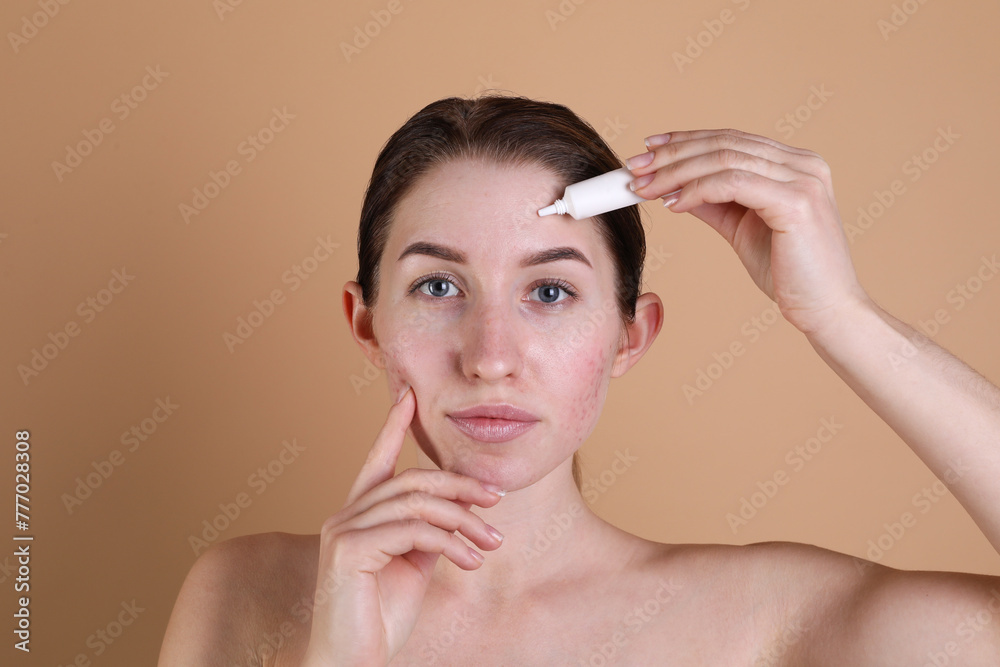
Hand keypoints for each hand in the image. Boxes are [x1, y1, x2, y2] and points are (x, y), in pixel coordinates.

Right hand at [301, 387, 504, 665]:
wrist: (353, 662)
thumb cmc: (381, 618)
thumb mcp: (414, 566)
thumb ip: (427, 533)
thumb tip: (459, 510)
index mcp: (359, 515)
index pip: (377, 460)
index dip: (392, 427)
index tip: (410, 396)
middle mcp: (345, 515)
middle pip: (412, 480)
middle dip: (460, 486)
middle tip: (498, 499)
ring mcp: (343, 530)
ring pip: (416, 503)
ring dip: (463, 520)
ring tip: (492, 543)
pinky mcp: (347, 550)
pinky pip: (410, 530)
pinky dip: (448, 541)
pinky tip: (470, 561)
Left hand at [626, 129, 872, 335]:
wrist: (826, 310)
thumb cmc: (790, 273)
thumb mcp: (742, 228)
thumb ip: (715, 203)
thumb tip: (676, 187)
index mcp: (795, 165)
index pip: (732, 139)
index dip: (686, 141)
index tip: (649, 150)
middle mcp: (803, 164)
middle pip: (725, 143)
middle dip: (672, 155)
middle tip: (635, 168)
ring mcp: (803, 179)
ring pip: (725, 159)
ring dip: (676, 172)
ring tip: (644, 188)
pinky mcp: (796, 202)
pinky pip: (733, 184)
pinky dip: (697, 191)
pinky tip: (674, 204)